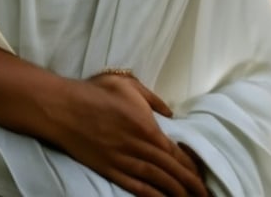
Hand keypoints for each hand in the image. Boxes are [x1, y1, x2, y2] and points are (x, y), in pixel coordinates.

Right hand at [48, 72, 209, 196]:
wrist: (66, 108)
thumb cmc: (97, 92)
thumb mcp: (129, 84)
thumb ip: (152, 99)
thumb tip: (170, 113)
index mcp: (146, 126)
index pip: (175, 152)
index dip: (190, 167)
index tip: (202, 177)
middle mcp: (139, 147)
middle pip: (170, 170)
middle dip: (190, 185)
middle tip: (204, 195)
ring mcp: (124, 161)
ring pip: (157, 181)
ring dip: (176, 193)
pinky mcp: (110, 170)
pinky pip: (136, 187)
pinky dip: (152, 196)